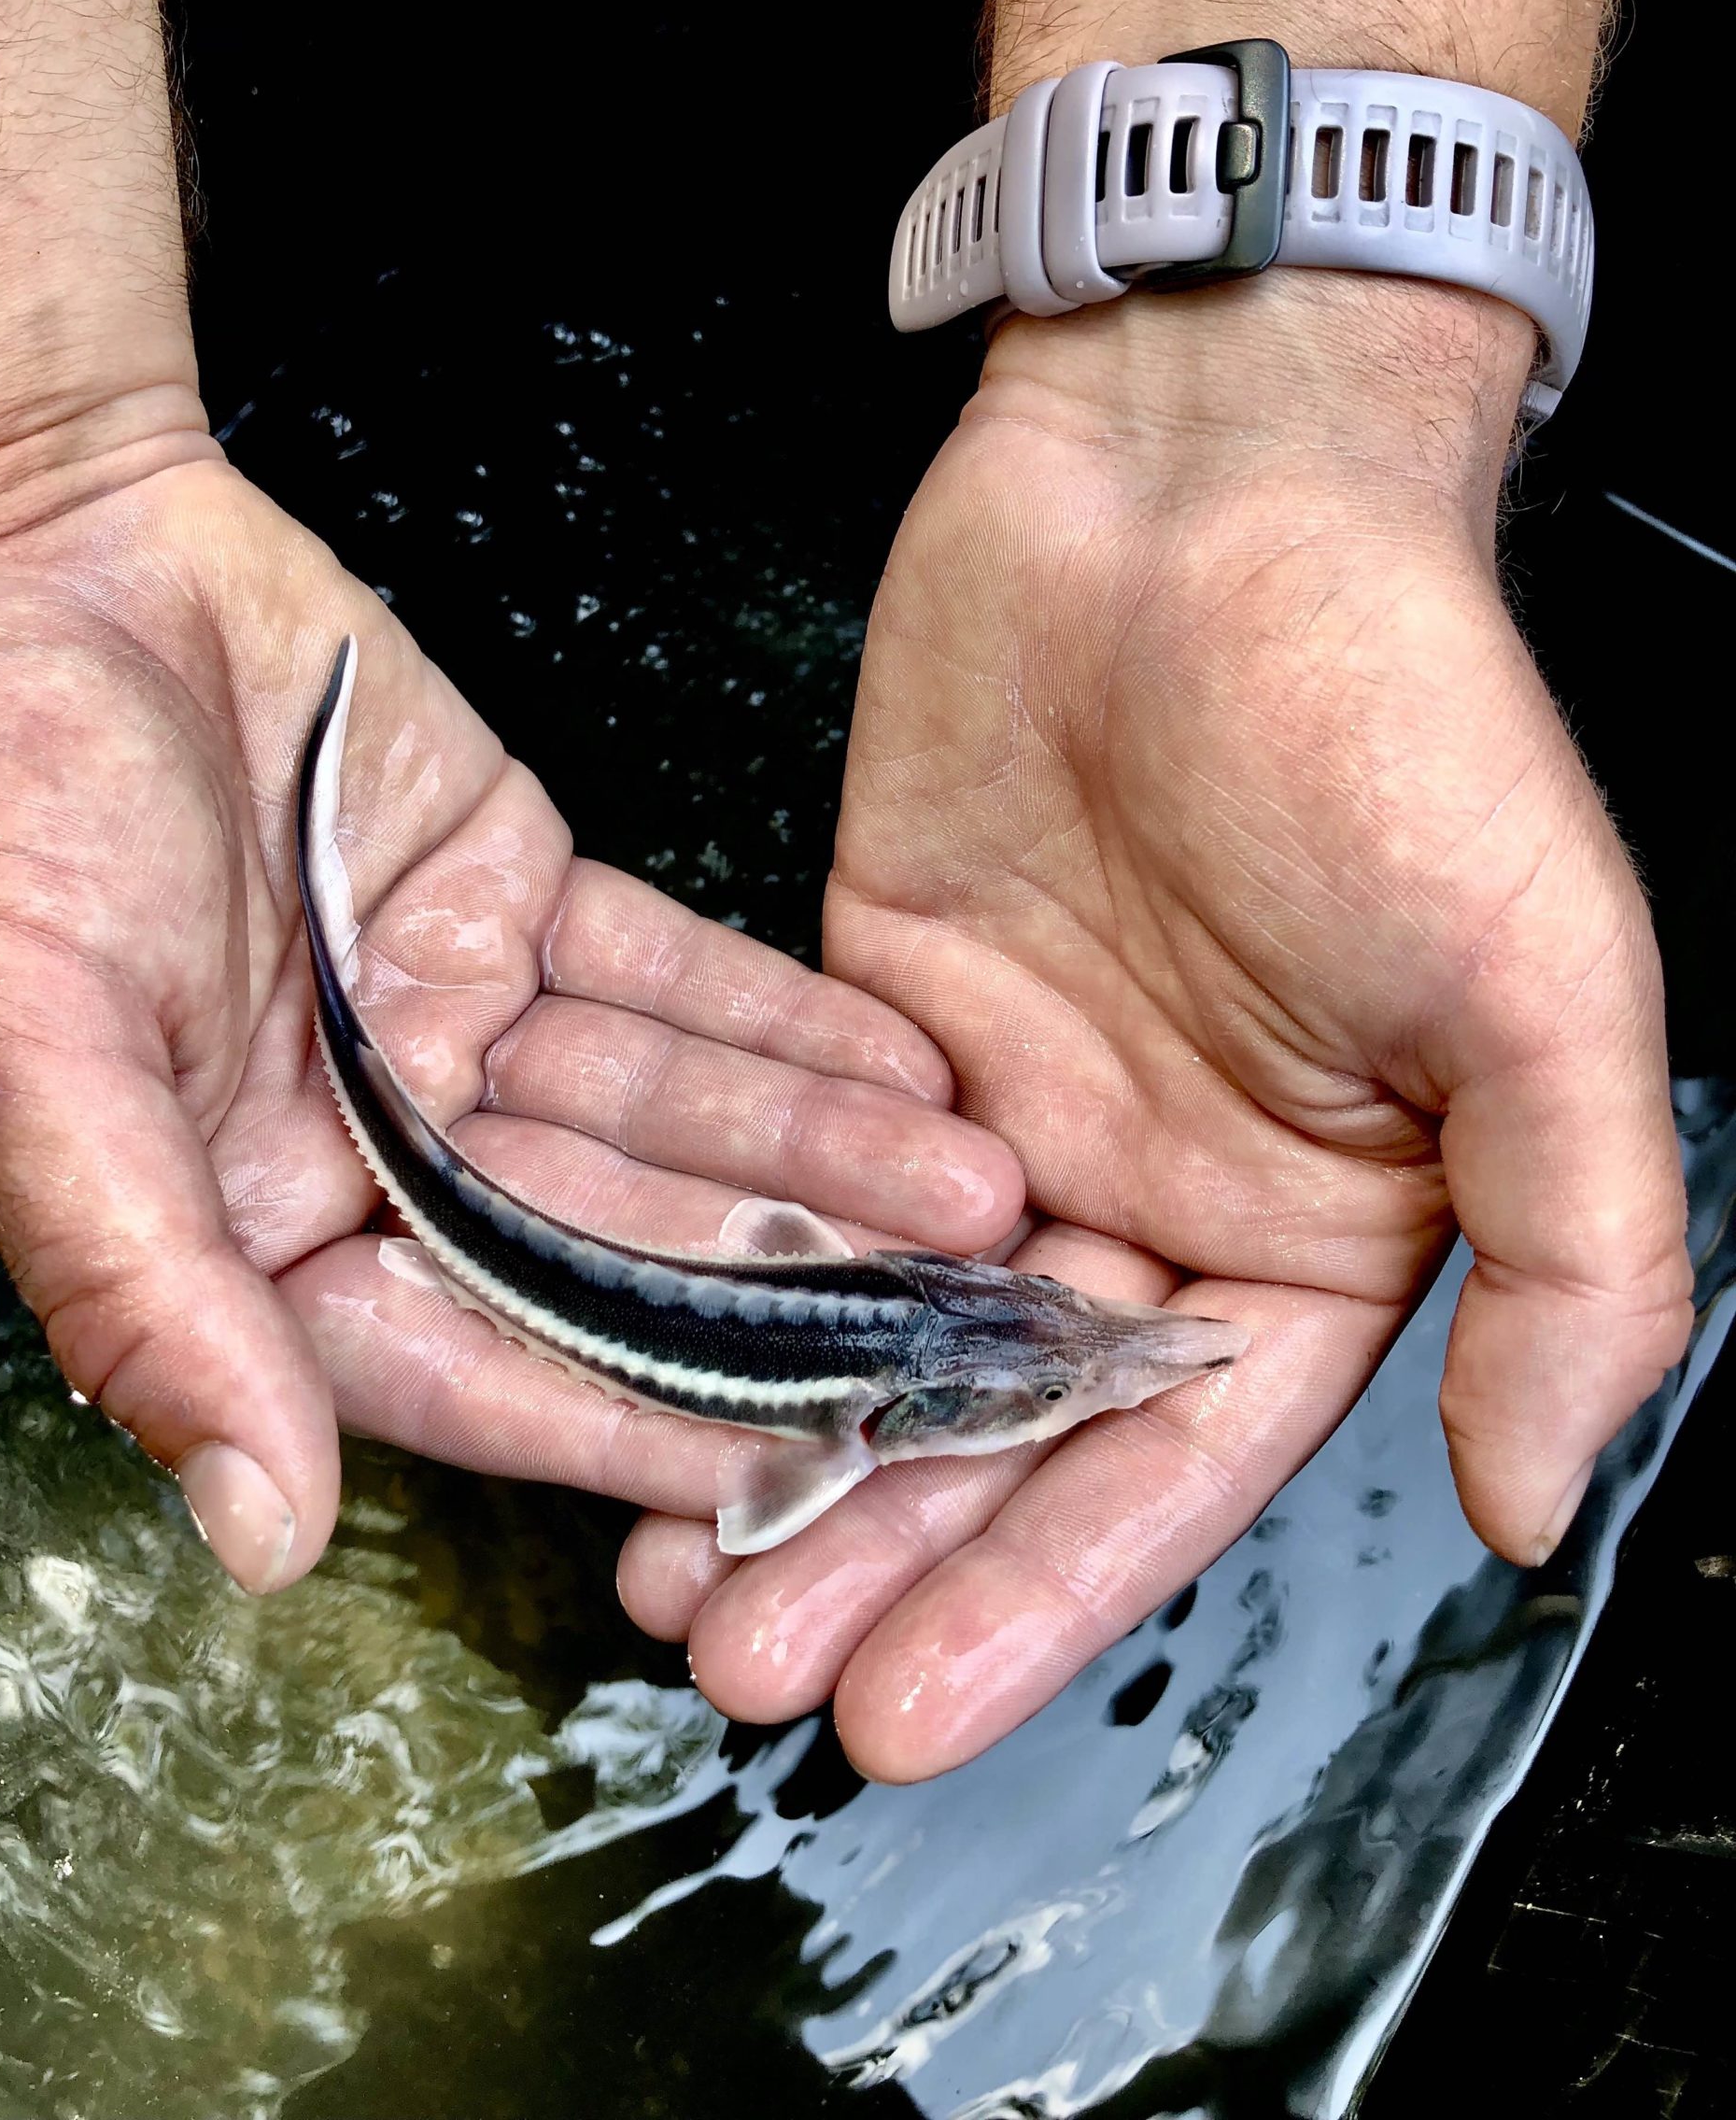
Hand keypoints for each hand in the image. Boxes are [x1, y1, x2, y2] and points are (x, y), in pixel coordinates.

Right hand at [0, 460, 1023, 1592]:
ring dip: (813, 1153)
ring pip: (658, 1115)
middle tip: (947, 1324)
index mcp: (249, 1230)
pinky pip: (667, 975)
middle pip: (601, 1247)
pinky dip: (777, 1019)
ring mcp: (455, 1024)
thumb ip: (150, 1293)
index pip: (465, 1358)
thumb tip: (257, 1533)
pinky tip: (900, 1067)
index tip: (787, 1469)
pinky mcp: (516, 899)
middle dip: (774, 1283)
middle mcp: (370, 1154)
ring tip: (975, 1190)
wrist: (43, 559)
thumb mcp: (38, 1061)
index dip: (620, 1417)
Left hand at [617, 281, 1693, 1777]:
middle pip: (995, 1426)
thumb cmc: (1399, 711)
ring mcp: (1002, 1106)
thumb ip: (1570, 1252)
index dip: (1039, 1596)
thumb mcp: (1538, 988)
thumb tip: (1539, 1508)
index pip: (1167, 1464)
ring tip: (662, 1572)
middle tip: (743, 1670)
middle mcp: (1147, 1193)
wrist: (1205, 478)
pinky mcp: (878, 1010)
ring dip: (773, 1443)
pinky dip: (715, 1269)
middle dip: (877, 1554)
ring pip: (873, 1323)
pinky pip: (788, 1170)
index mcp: (1311, 1229)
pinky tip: (624, 1360)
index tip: (905, 1717)